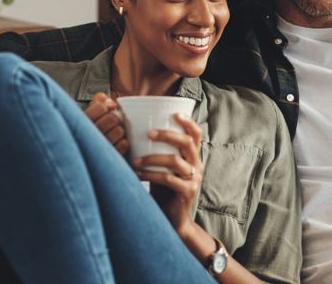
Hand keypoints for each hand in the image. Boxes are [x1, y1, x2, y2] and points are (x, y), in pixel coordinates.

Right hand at [83, 92, 128, 155]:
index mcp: (82, 122)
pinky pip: (123, 144)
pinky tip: (116, 143)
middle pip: (113, 118)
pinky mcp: (108, 156)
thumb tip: (108, 100)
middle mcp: (88, 135)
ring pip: (119, 131)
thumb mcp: (89, 113)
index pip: (101, 107)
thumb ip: (97, 102)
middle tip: (112, 122)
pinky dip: (123, 143)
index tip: (109, 108)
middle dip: (115, 119)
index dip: (107, 106)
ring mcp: (98, 148)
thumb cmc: (89, 132)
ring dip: (119, 131)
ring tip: (113, 133)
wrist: (87, 157)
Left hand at [134, 113, 204, 235]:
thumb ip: (158, 152)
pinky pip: (169, 179)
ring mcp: (194, 179)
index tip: (174, 113)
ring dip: (152, 158)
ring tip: (135, 160)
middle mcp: (197, 165)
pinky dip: (151, 175)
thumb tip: (135, 132)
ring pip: (175, 161)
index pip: (196, 134)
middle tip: (148, 133)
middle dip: (167, 135)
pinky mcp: (187, 193)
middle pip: (187, 142)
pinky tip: (138, 174)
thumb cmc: (164, 189)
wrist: (173, 219)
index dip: (188, 121)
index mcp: (193, 156)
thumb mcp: (164, 168)